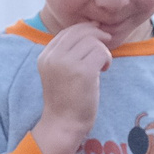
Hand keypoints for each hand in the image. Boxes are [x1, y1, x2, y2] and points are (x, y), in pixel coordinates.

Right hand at [29, 23, 111, 153]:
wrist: (63, 124)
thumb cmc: (66, 100)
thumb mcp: (59, 71)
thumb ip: (68, 52)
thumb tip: (91, 28)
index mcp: (46, 56)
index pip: (67, 32)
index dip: (85, 29)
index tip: (97, 36)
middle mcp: (54, 57)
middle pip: (81, 31)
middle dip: (97, 34)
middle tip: (106, 43)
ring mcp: (67, 64)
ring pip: (93, 41)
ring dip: (103, 50)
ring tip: (102, 65)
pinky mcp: (83, 72)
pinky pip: (101, 52)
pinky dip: (107, 59)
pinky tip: (105, 70)